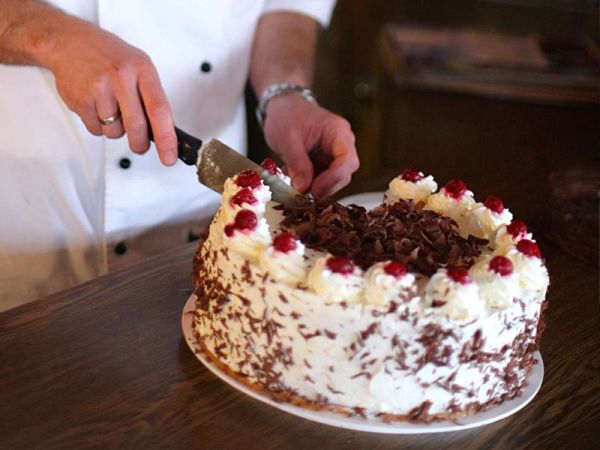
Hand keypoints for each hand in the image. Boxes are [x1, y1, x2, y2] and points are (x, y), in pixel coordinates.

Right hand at [42, 18, 176, 164]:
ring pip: (115, 131)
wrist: (70, 42)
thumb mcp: (139, 67)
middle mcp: (121, 77)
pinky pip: (96, 130)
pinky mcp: (80, 99)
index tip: (169, 157)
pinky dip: (99, 126)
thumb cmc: (110, 58)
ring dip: (116, 130)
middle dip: (140, 144)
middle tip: (140, 146)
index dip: (167, 138)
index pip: (159, 109)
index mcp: (142, 69)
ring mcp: (99, 88)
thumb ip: (152, 97)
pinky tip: (96, 107)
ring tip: (111, 109)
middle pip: (136, 126)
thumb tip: (166, 133)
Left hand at [263, 95, 358, 197]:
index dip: (334, 178)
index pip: (347, 160)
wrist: (282, 108)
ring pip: (335, 180)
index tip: (315, 189)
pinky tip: (295, 177)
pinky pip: (323, 179)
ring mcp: (334, 154)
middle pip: (344, 173)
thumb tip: (303, 188)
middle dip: (325, 186)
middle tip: (303, 194)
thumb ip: (297, 163)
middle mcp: (342, 144)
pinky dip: (310, 184)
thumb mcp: (287, 138)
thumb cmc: (286, 115)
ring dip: (316, 188)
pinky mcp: (325, 162)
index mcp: (338, 132)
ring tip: (295, 182)